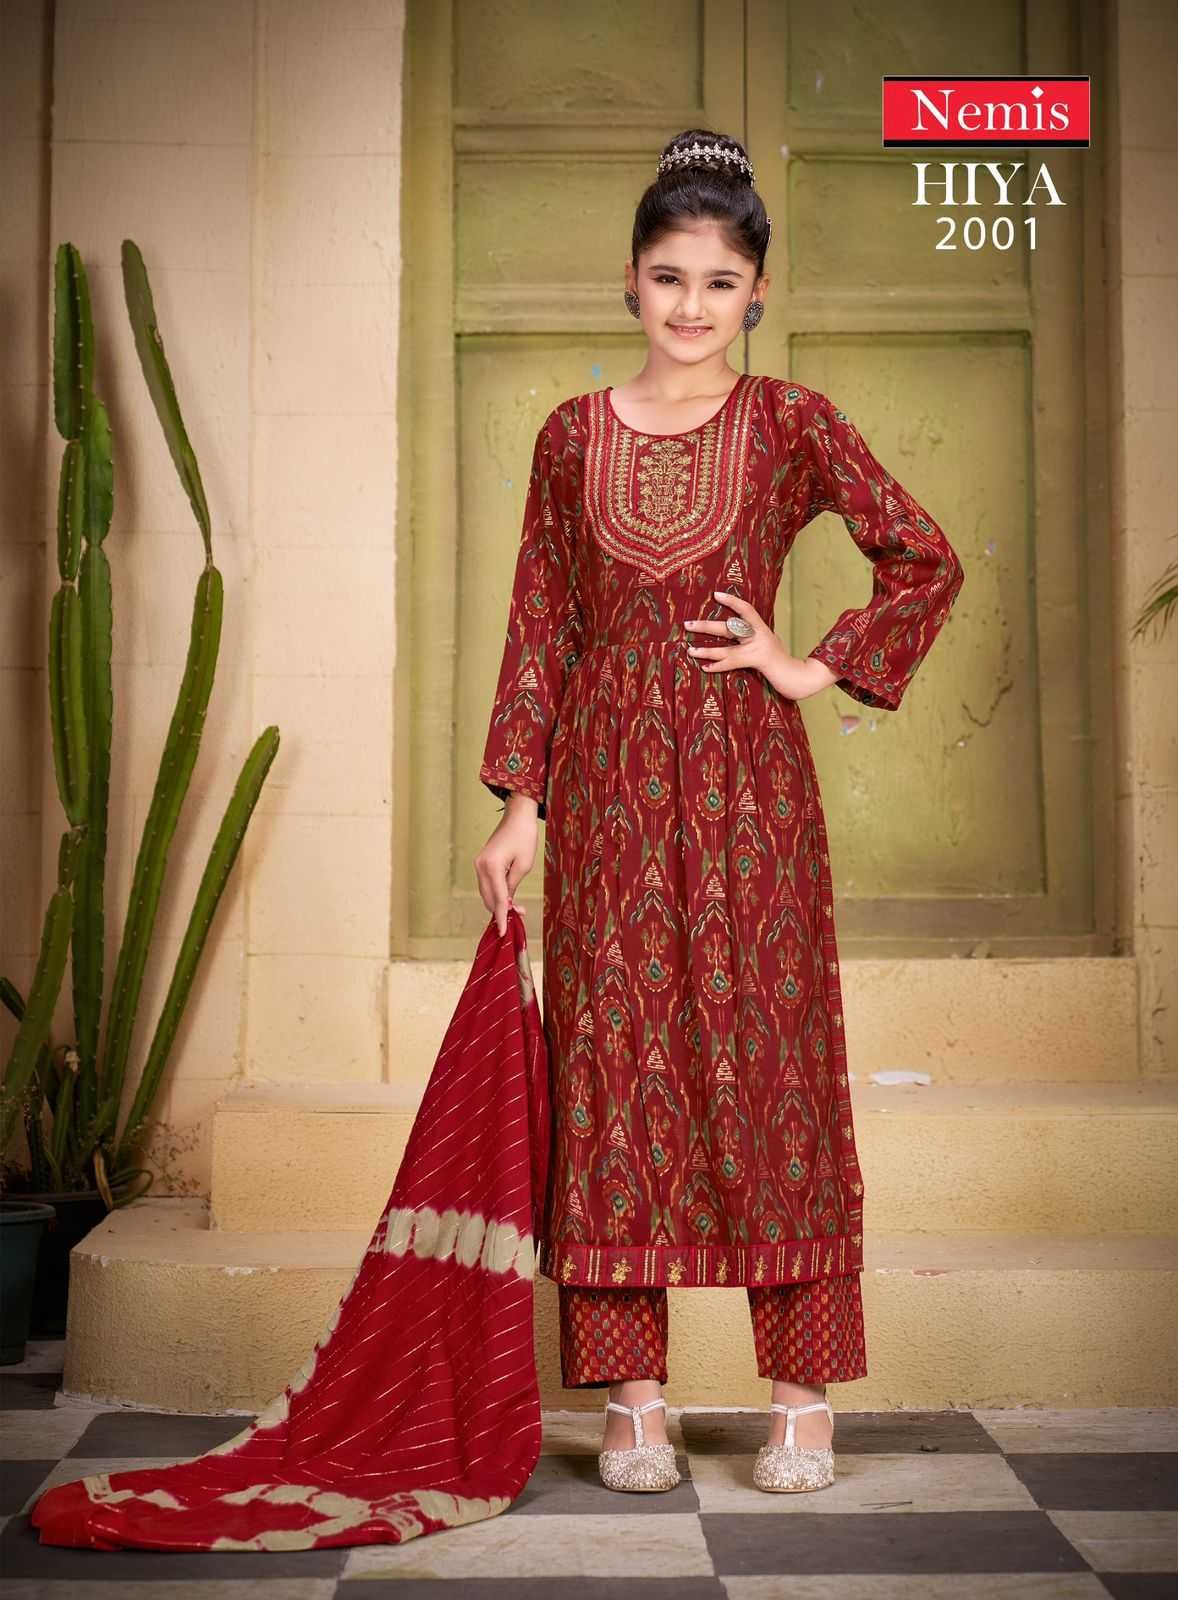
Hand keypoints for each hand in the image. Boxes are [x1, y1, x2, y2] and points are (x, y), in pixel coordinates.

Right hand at [475, 793, 538, 934]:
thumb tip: (507, 903)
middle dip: (501, 910)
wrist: (517, 816)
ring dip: (498, 902)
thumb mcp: (523, 865)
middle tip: (520, 914)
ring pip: (486, 893)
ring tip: (517, 907)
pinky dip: (496, 893)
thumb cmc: (524, 837)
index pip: (497, 898)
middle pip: (488, 898)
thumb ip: (512, 887)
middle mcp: (480, 867)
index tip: (503, 933)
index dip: (501, 917)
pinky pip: (487, 884)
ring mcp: (478, 864)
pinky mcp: (481, 863)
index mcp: (491, 867)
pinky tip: (508, 896)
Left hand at [685, 590, 837, 700]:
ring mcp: (758, 649)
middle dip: (706, 626)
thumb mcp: (769, 644)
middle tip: (687, 624)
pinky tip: (705, 667)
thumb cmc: (781, 662)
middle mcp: (760, 636)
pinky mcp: (758, 663)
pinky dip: (718, 666)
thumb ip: (753, 638)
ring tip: (689, 650)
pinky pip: (733, 664)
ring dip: (706, 650)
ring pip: (727, 649)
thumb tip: (735, 632)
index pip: (746, 609)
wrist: (799, 677)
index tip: (715, 594)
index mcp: (762, 629)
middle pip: (729, 628)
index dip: (731, 601)